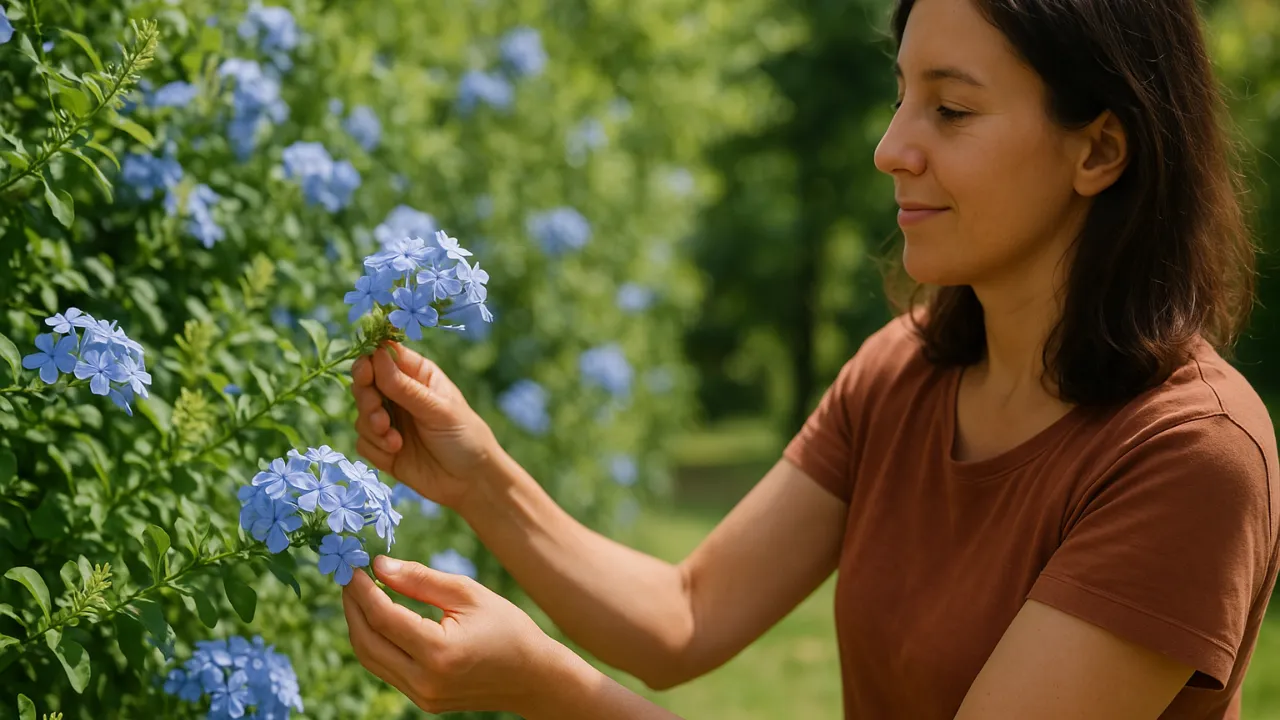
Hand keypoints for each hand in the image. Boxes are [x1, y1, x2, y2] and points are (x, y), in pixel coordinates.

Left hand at [342, 556, 566, 715]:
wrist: (533, 676)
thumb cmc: (507, 627)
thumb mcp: (467, 593)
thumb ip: (420, 579)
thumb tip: (379, 565)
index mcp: (439, 651)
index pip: (383, 617)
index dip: (362, 590)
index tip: (353, 566)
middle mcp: (425, 680)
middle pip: (367, 641)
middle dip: (352, 607)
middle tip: (349, 577)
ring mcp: (422, 696)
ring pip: (371, 659)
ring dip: (358, 625)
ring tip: (359, 595)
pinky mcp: (423, 700)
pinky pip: (386, 669)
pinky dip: (376, 642)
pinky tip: (379, 618)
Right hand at [351, 341, 498, 510]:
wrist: (470, 483)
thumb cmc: (464, 437)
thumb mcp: (438, 410)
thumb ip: (405, 387)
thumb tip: (377, 355)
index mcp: (418, 375)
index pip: (385, 356)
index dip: (371, 360)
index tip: (367, 370)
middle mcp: (400, 394)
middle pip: (364, 382)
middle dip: (366, 397)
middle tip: (379, 412)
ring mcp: (390, 421)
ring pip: (360, 413)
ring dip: (372, 425)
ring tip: (394, 440)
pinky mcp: (383, 448)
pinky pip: (363, 441)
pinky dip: (375, 446)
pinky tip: (396, 451)